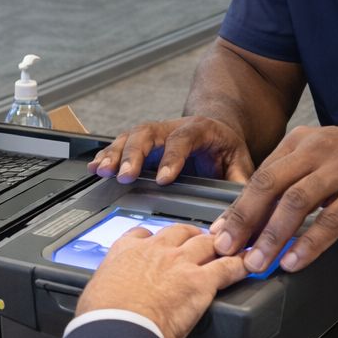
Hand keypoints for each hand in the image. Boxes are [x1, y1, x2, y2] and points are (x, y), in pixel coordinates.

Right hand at [77, 225, 249, 337]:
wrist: (118, 330)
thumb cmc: (103, 318)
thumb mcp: (95, 295)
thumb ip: (106, 290)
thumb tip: (103, 302)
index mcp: (126, 252)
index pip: (141, 234)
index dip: (153, 238)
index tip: (156, 243)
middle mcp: (155, 251)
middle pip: (179, 232)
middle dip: (190, 234)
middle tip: (198, 240)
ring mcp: (180, 263)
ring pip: (206, 243)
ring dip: (219, 244)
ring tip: (228, 245)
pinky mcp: (200, 282)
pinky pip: (227, 267)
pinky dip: (241, 265)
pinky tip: (249, 264)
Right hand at [89, 117, 254, 184]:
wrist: (215, 127)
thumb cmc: (225, 148)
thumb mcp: (240, 162)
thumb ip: (239, 183)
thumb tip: (243, 209)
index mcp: (200, 130)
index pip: (183, 139)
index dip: (172, 158)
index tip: (163, 178)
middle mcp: (173, 127)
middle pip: (149, 133)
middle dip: (134, 154)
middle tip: (124, 175)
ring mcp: (155, 133)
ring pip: (131, 136)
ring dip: (115, 153)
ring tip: (102, 170)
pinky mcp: (142, 142)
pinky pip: (120, 144)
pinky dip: (106, 155)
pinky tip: (94, 167)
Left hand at [209, 126, 337, 273]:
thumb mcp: (325, 155)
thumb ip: (293, 177)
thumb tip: (257, 214)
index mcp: (302, 141)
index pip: (261, 175)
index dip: (237, 206)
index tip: (220, 232)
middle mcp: (318, 151)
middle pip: (270, 184)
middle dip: (244, 219)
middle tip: (226, 247)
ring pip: (296, 202)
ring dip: (272, 235)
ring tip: (257, 262)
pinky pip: (330, 221)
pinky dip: (309, 244)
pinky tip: (294, 261)